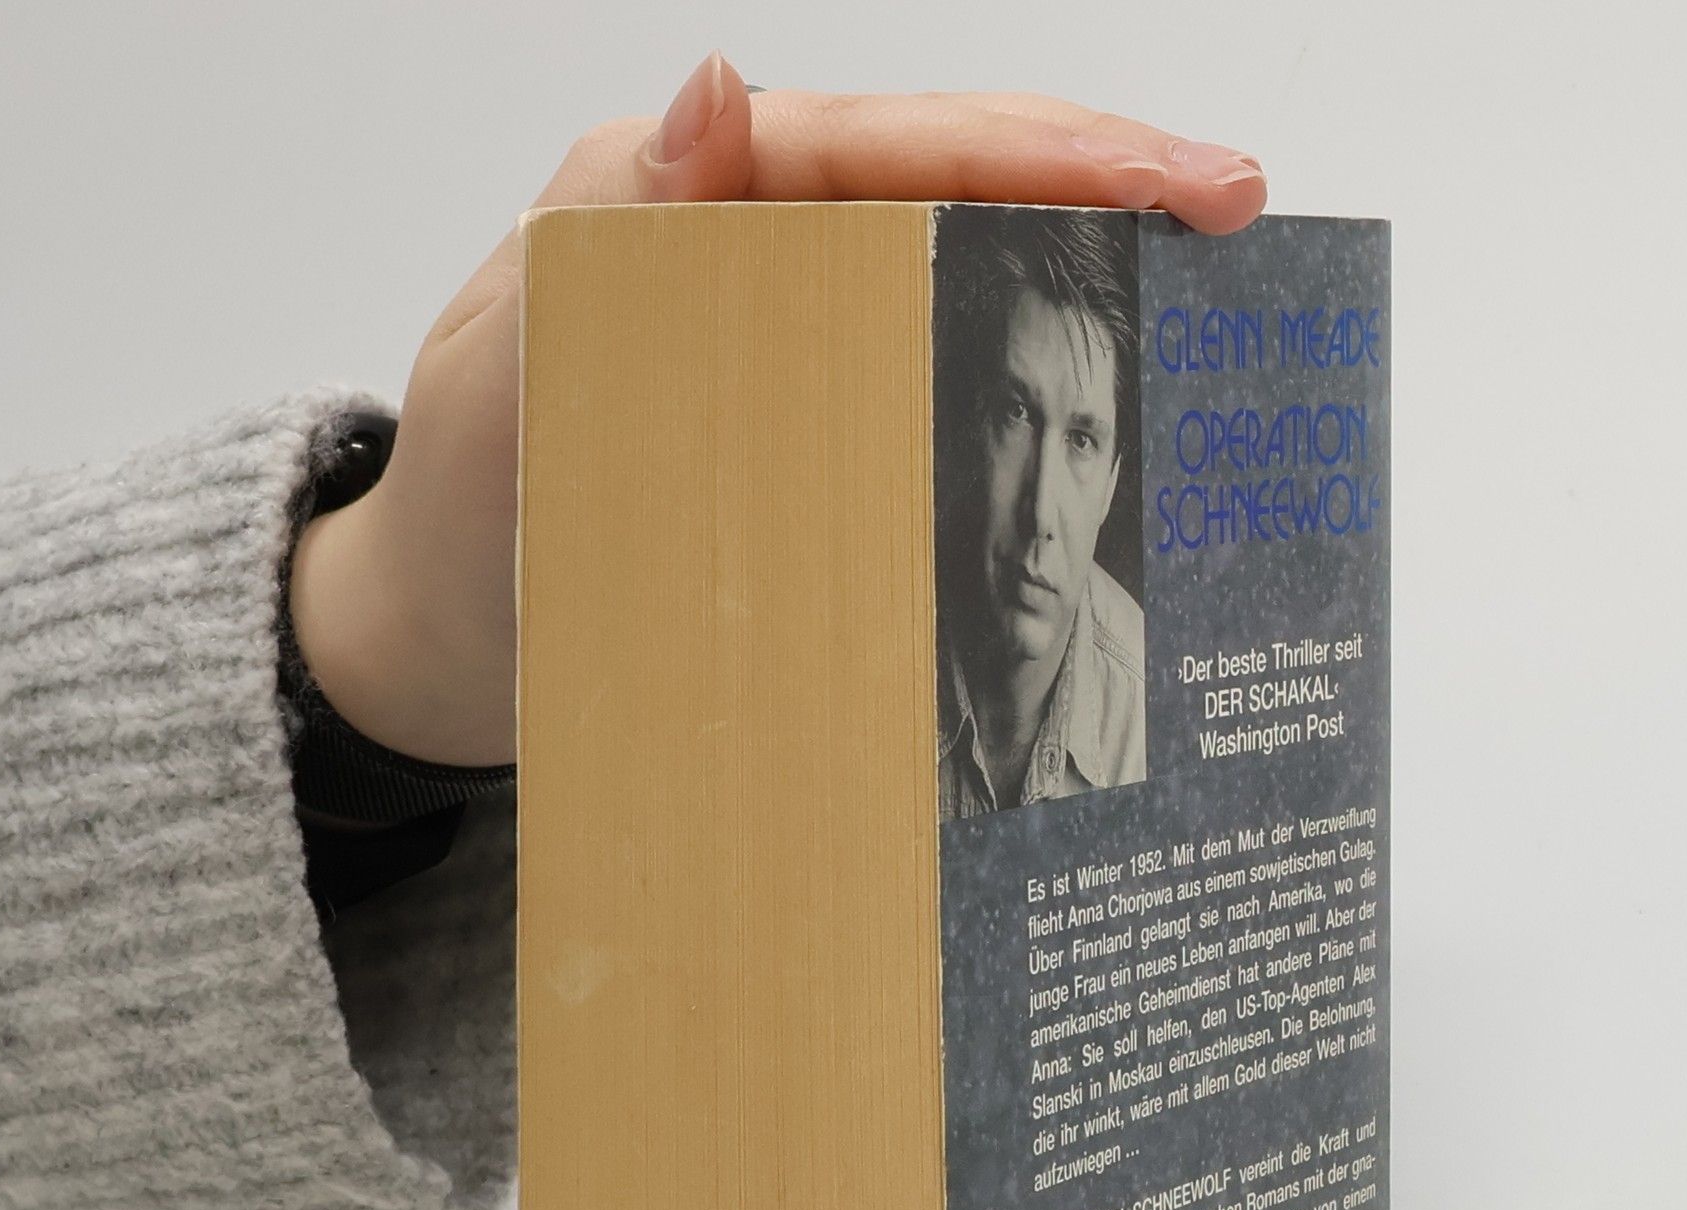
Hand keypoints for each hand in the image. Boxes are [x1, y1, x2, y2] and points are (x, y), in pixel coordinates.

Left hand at [288, 53, 1268, 766]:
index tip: (1181, 182)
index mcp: (682, 194)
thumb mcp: (510, 370)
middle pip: (950, 184)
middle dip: (1102, 188)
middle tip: (1239, 215)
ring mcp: (785, 330)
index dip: (1045, 151)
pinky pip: (928, 369)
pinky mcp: (803, 416)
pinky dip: (1020, 376)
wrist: (447, 641)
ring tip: (1207, 297)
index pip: (890, 145)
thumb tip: (719, 91)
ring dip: (1082, 273)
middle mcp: (748, 243)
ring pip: (956, 268)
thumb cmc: (462, 515)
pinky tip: (1104, 398)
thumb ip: (607, 238)